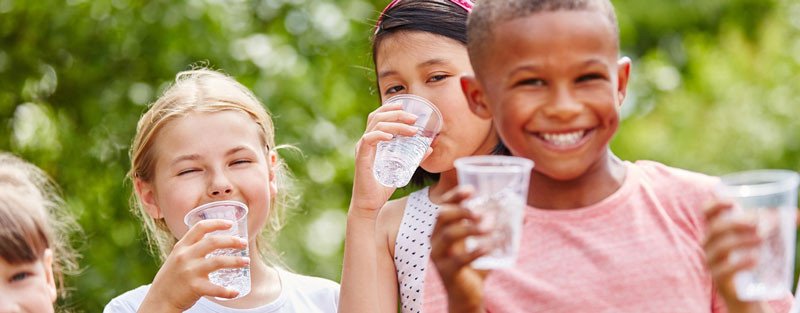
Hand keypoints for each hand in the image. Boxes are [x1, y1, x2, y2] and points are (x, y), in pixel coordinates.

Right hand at [139, 219, 249, 311]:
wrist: (159, 300)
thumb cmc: (172, 278)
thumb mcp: (177, 257)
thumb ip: (191, 249)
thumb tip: (214, 240)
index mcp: (181, 247)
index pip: (200, 228)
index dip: (217, 223)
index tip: (230, 224)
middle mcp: (185, 256)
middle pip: (213, 242)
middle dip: (232, 241)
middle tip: (243, 243)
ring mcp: (190, 271)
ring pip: (218, 261)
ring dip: (236, 261)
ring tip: (246, 262)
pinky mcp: (194, 287)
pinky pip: (215, 288)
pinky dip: (227, 291)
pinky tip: (236, 291)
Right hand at [350, 102, 421, 218]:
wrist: (370, 205)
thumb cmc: (382, 187)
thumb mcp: (402, 169)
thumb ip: (414, 157)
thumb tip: (429, 147)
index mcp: (373, 141)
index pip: (378, 117)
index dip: (391, 108)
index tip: (407, 106)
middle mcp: (366, 142)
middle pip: (377, 116)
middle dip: (397, 113)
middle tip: (414, 118)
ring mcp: (362, 149)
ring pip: (376, 125)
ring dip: (395, 124)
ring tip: (411, 129)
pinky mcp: (361, 158)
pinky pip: (368, 140)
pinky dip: (380, 135)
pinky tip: (392, 137)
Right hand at [430, 186, 489, 312]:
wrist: (467, 294)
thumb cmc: (475, 264)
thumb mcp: (485, 242)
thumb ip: (500, 228)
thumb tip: (523, 213)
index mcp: (442, 228)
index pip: (443, 205)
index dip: (455, 195)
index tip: (471, 190)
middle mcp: (435, 239)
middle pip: (442, 216)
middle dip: (462, 210)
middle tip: (481, 212)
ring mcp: (439, 255)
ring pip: (448, 234)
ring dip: (471, 228)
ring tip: (490, 227)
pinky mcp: (447, 271)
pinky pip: (459, 258)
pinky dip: (476, 250)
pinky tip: (490, 247)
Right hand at [702, 200, 765, 311]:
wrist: (745, 294)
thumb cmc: (749, 260)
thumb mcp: (756, 241)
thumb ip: (772, 227)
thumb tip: (797, 215)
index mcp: (716, 231)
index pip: (707, 213)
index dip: (716, 205)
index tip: (734, 203)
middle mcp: (710, 244)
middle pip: (716, 228)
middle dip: (736, 224)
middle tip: (758, 224)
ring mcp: (712, 262)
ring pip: (721, 247)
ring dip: (742, 241)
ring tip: (762, 240)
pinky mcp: (719, 279)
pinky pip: (725, 269)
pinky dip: (740, 263)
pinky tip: (756, 260)